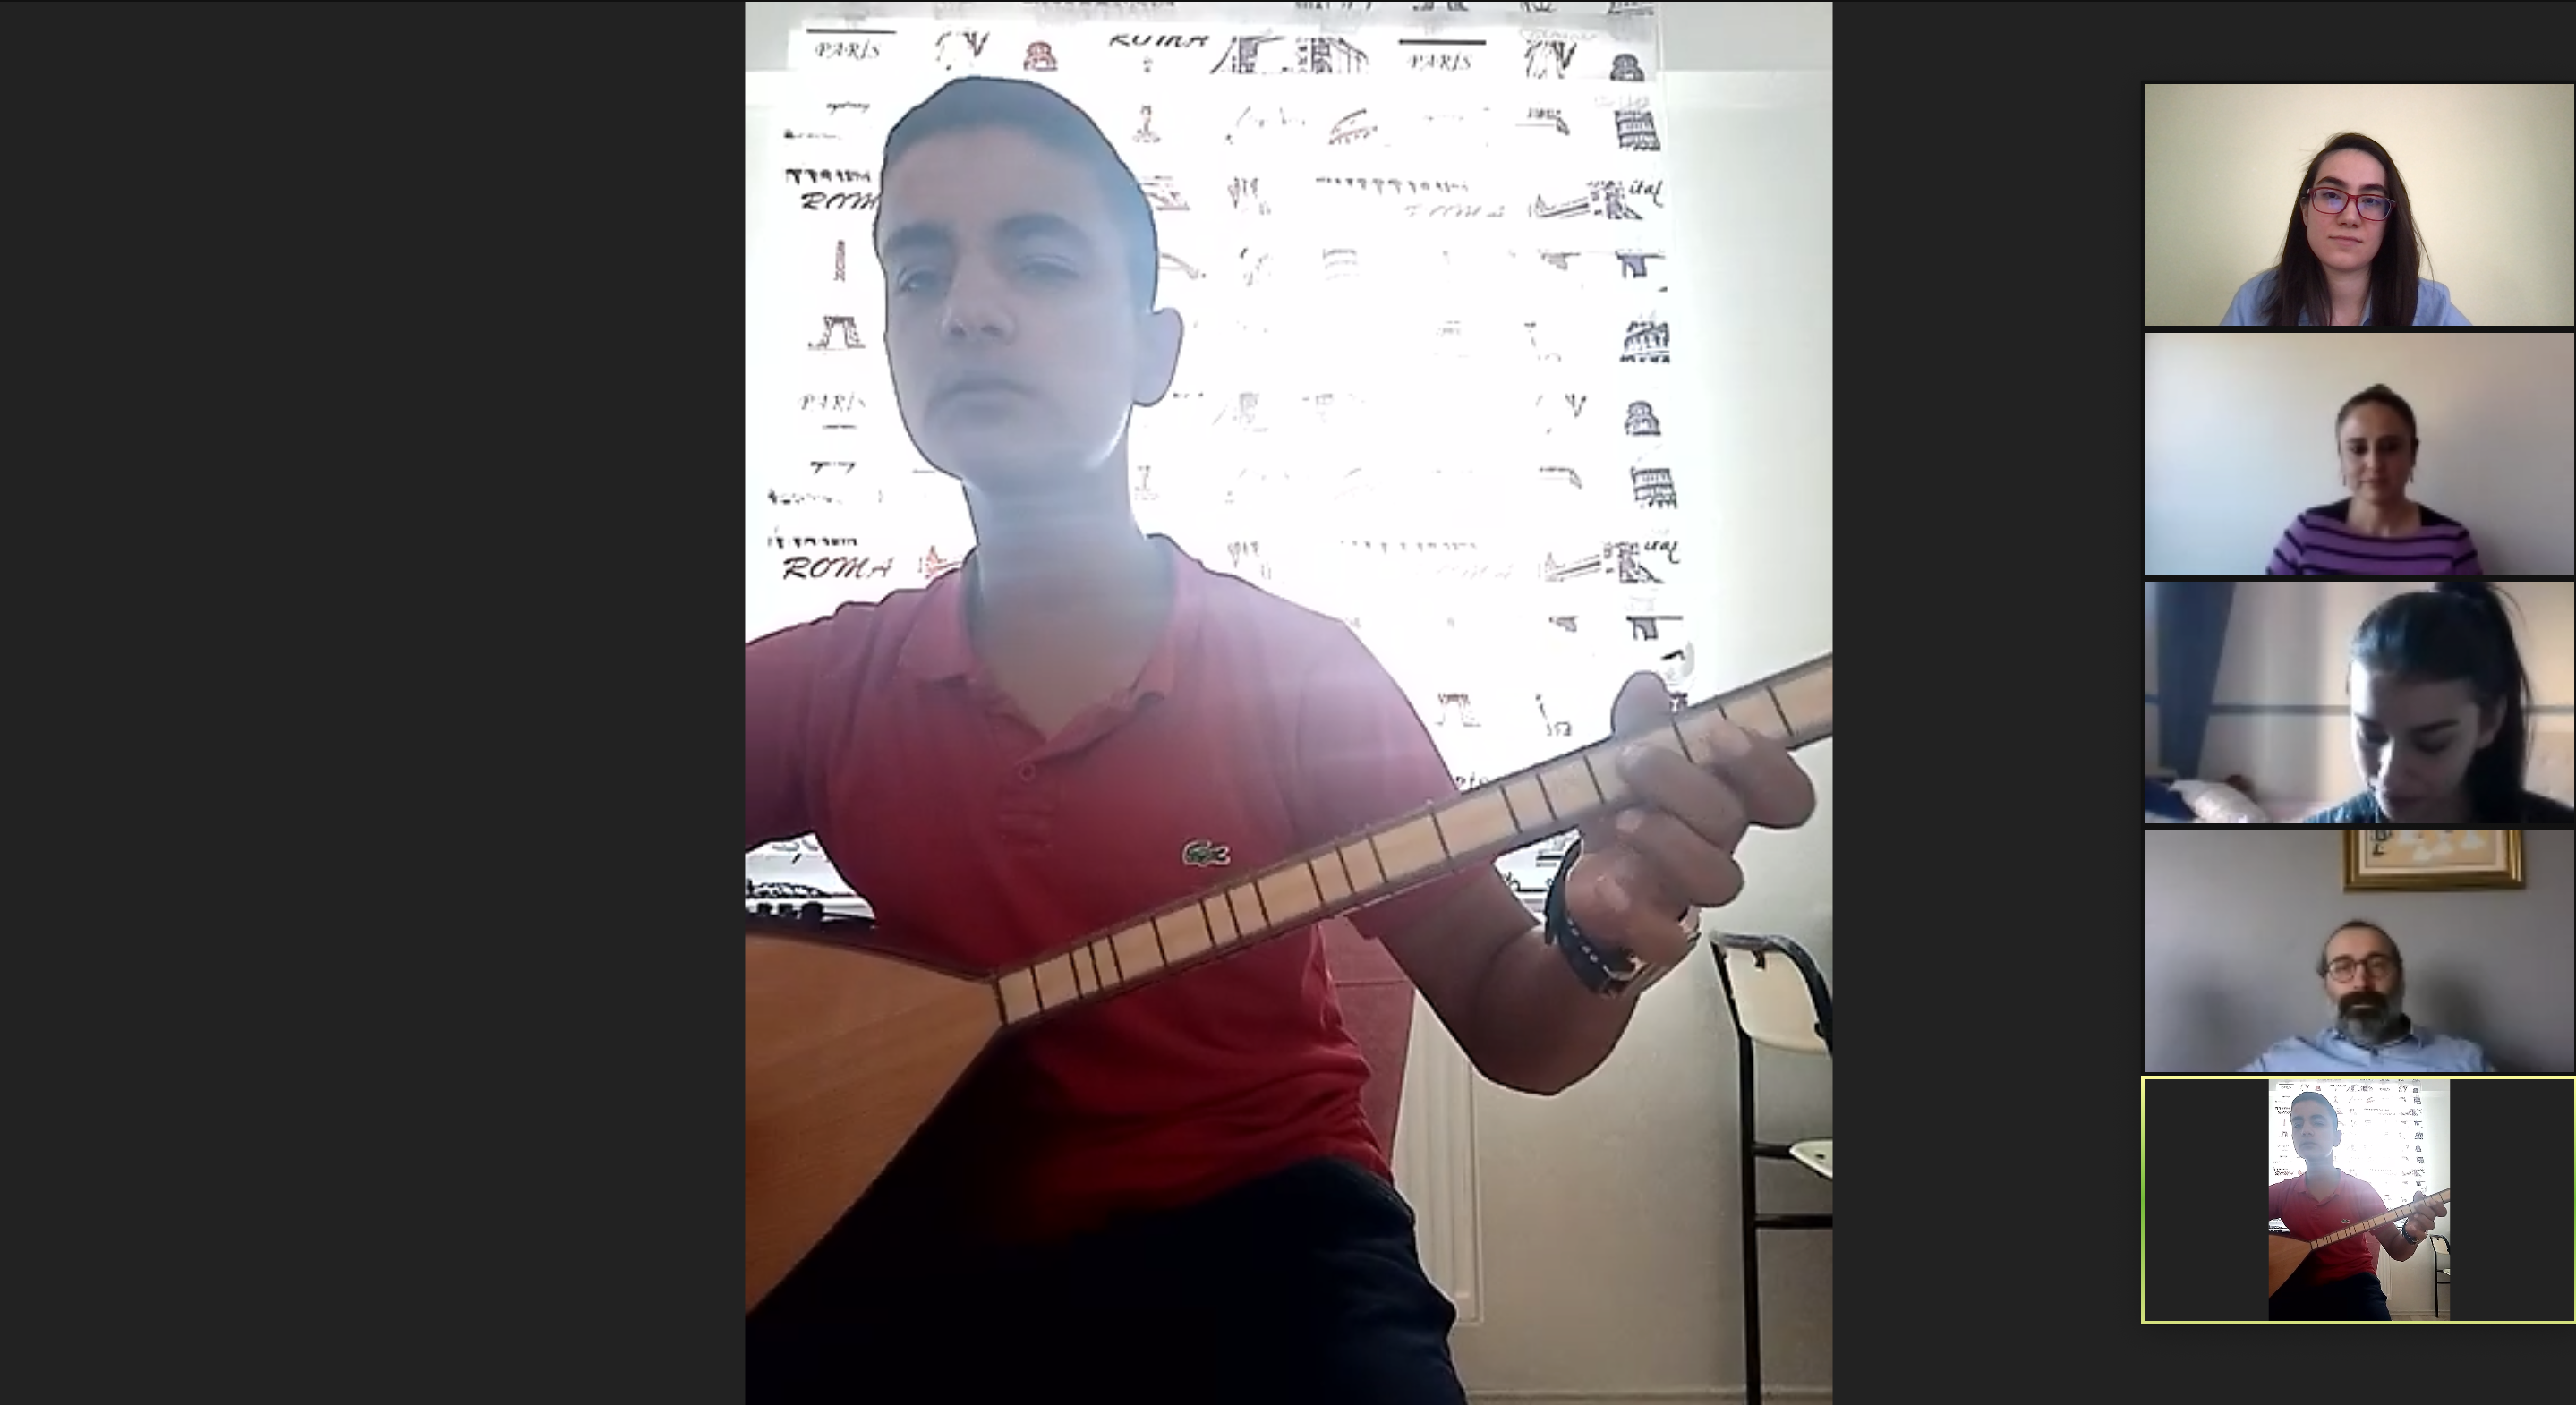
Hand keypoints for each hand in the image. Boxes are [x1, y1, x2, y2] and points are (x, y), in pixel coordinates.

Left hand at [1562, 671, 1817, 969]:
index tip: (1722, 735)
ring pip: (1717, 878)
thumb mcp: (1627, 758)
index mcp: (1723, 798)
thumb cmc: (1626, 813)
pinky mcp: (1655, 930)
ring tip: (1623, 818)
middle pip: (1734, 821)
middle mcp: (1715, 845)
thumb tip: (1646, 686)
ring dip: (1667, 840)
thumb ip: (1639, 722)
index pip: (1782, 792)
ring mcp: (1687, 890)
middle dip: (1686, 784)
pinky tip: (1609, 883)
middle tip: (1637, 758)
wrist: (1589, 880)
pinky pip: (1666, 936)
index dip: (1766, 766)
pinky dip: (1635, 909)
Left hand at [2405, 1200, 2445, 1239]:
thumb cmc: (2414, 1216)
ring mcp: (2425, 1227)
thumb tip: (2419, 1193)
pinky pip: (2422, 1234)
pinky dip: (2417, 1230)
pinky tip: (2411, 1226)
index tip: (2431, 1201)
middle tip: (2417, 1205)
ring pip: (2430, 1225)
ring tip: (2415, 1215)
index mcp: (2431, 1212)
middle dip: (2426, 1209)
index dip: (2439, 1206)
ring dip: (2422, 1219)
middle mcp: (2430, 1220)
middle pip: (2433, 1216)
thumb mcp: (2414, 1206)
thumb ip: (2417, 1199)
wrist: (2407, 1228)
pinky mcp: (2420, 1234)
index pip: (2441, 1211)